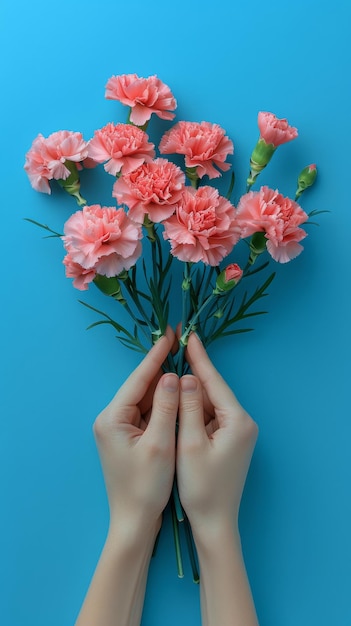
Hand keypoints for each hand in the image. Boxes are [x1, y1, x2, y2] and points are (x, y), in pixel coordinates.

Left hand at [93, 327, 178, 537]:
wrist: (134, 522)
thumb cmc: (146, 487)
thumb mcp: (160, 444)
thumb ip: (166, 407)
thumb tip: (173, 376)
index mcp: (112, 418)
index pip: (137, 379)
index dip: (156, 356)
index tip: (171, 334)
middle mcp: (111, 419)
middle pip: (140, 387)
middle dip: (161, 366)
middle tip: (180, 342)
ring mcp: (118, 429)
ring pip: (145, 399)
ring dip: (164, 385)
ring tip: (183, 361)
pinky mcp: (128, 438)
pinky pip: (147, 413)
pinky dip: (163, 404)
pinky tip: (178, 392)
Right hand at [176, 333, 257, 536]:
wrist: (215, 523)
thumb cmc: (202, 488)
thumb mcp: (190, 444)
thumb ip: (189, 408)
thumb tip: (184, 377)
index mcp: (238, 420)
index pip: (215, 382)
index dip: (199, 358)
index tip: (188, 335)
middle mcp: (242, 422)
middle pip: (213, 390)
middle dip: (194, 370)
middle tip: (177, 344)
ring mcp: (237, 432)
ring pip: (210, 403)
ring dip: (192, 389)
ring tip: (173, 365)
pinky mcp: (229, 441)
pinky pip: (210, 416)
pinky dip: (195, 407)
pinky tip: (179, 397)